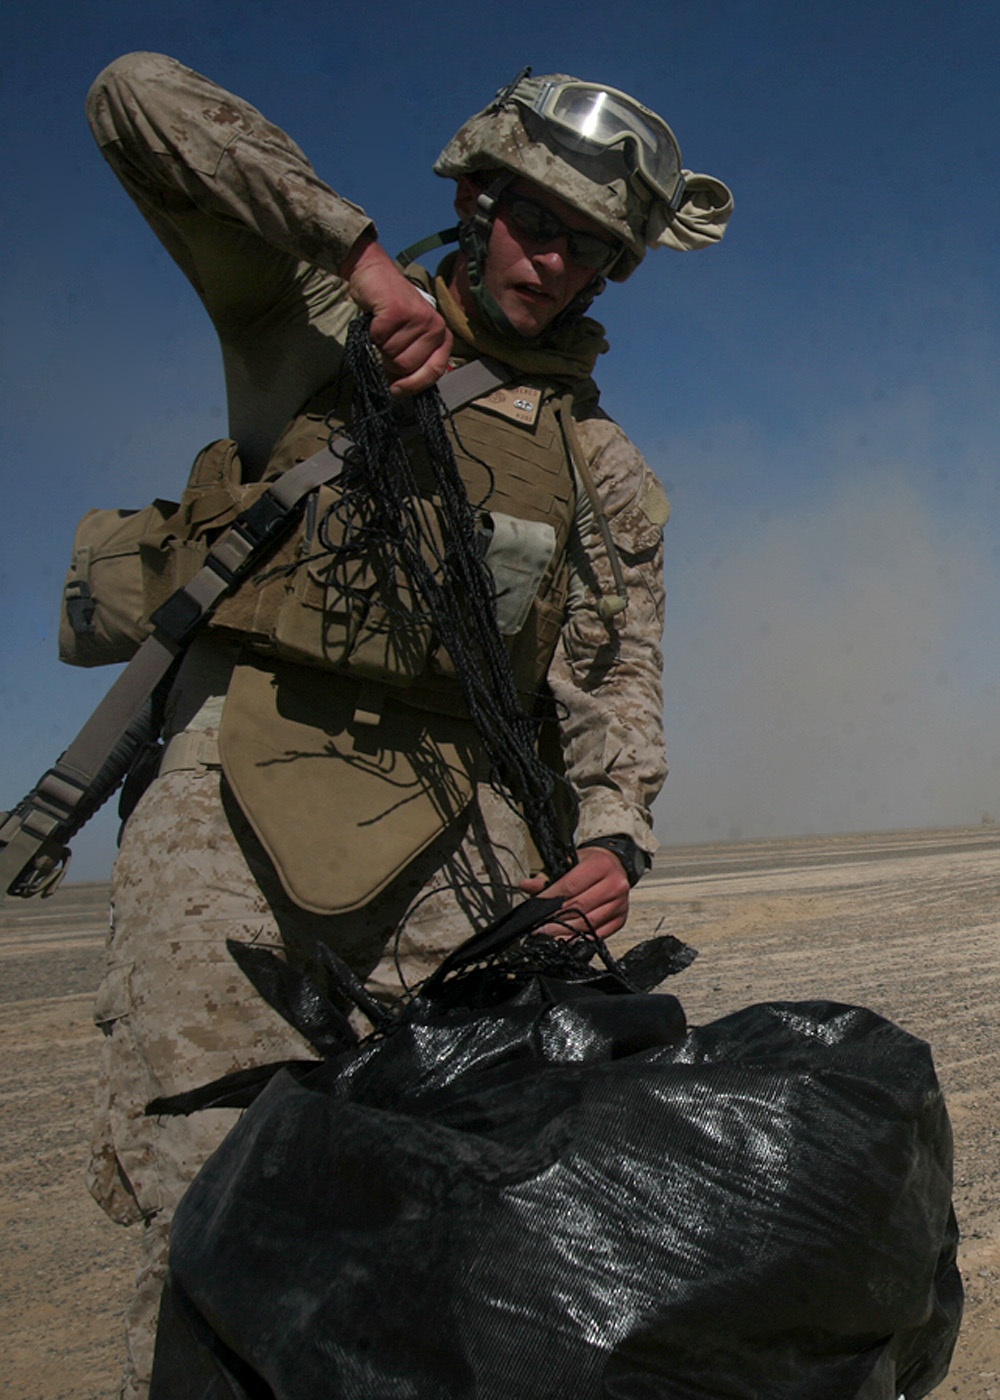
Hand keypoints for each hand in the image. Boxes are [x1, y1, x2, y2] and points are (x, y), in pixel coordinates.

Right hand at [342, 233, 452, 395]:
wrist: (374, 274)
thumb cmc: (391, 311)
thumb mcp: (409, 337)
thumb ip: (412, 362)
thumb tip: (399, 392)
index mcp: (441, 336)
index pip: (435, 372)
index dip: (413, 386)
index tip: (395, 390)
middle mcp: (435, 326)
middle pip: (407, 367)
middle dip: (388, 363)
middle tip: (384, 344)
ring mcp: (418, 317)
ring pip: (391, 355)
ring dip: (378, 346)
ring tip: (382, 328)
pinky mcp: (398, 310)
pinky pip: (379, 339)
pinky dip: (371, 333)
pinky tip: (376, 319)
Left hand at [519, 845, 631, 941]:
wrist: (616, 865)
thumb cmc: (593, 863)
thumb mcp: (571, 861)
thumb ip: (548, 876)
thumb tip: (526, 885)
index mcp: (601, 865)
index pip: (571, 886)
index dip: (551, 899)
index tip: (537, 907)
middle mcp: (615, 885)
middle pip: (579, 907)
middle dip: (556, 918)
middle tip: (539, 926)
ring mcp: (620, 904)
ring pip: (588, 923)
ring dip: (566, 931)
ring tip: (549, 933)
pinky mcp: (621, 919)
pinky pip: (599, 933)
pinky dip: (581, 937)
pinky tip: (567, 937)